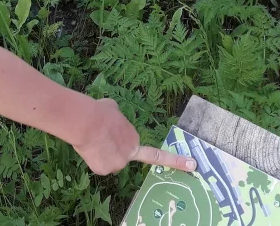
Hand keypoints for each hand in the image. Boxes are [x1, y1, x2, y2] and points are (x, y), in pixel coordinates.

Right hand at [72, 98, 196, 175]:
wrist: (87, 122)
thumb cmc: (101, 112)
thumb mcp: (114, 109)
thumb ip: (117, 119)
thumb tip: (112, 117)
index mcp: (135, 139)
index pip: (155, 154)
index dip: (175, 161)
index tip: (192, 165)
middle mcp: (130, 154)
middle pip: (120, 155)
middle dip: (112, 149)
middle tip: (100, 137)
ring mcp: (118, 163)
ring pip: (108, 160)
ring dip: (100, 152)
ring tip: (92, 139)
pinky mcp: (104, 170)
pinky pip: (97, 164)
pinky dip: (91, 156)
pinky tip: (88, 147)